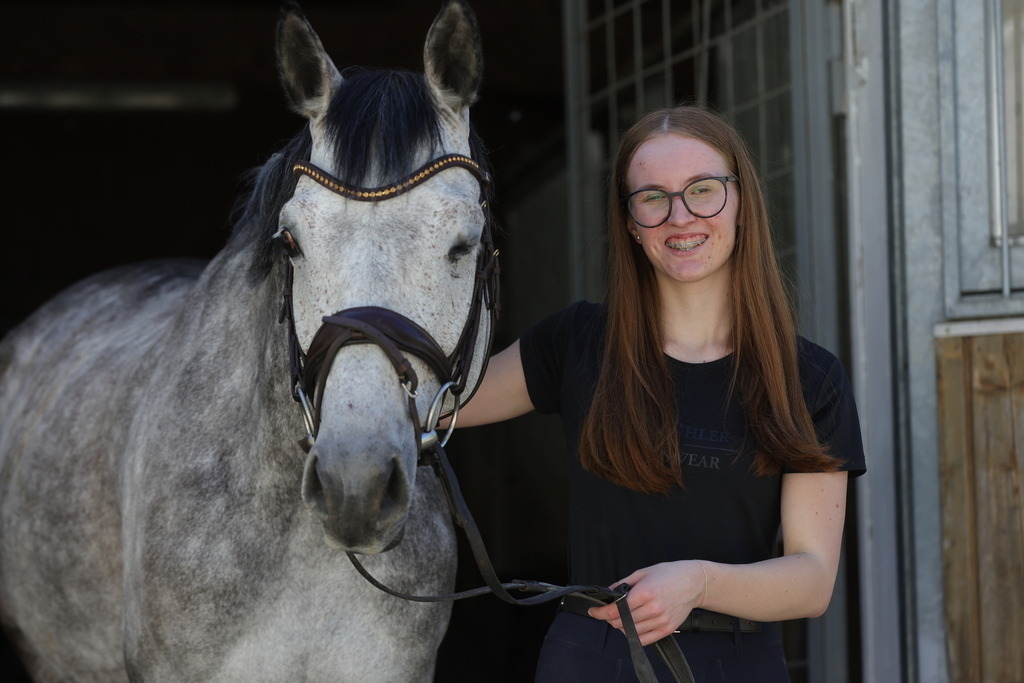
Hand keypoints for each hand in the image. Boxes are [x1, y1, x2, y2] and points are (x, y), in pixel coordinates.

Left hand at [586, 561, 706, 645]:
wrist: (693, 582)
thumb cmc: (669, 574)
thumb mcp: (643, 573)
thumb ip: (624, 584)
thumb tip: (609, 593)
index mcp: (645, 592)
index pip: (616, 609)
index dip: (601, 612)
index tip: (593, 611)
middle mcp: (653, 608)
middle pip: (621, 622)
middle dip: (609, 618)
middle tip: (607, 612)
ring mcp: (661, 620)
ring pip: (631, 632)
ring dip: (620, 626)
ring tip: (621, 617)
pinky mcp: (667, 629)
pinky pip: (645, 640)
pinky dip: (633, 635)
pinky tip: (631, 626)